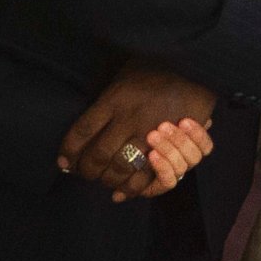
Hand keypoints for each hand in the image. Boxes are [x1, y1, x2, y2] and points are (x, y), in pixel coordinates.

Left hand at [57, 63, 216, 202]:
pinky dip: (130, 189)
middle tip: (84, 173)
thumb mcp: (125, 72)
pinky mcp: (168, 144)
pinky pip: (146, 174)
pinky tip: (120, 193)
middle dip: (86, 171)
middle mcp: (129, 117)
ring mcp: (150, 132)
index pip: (81, 132)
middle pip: (97, 155)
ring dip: (106, 180)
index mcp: (115, 98)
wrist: (197, 67)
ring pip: (118, 167)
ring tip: (102, 180)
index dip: (69, 152)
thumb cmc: (157, 67)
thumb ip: (107, 95)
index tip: (63, 162)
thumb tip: (86, 126)